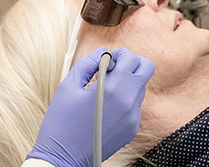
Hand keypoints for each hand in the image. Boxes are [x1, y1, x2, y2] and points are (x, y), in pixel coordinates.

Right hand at [27, 47, 154, 166]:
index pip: (131, 58)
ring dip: (127, 82)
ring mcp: (133, 118)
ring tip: (104, 91)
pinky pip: (135, 106)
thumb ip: (88, 63)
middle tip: (112, 70)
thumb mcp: (68, 86)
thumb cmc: (62, 123)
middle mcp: (128, 103)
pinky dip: (125, 100)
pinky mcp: (132, 129)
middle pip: (146, 69)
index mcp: (113, 89)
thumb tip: (102, 52)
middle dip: (131, 63)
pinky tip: (105, 107)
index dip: (118, 54)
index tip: (106, 60)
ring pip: (141, 87)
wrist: (63, 159)